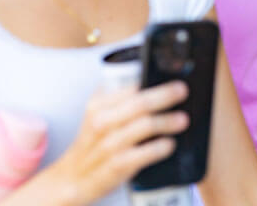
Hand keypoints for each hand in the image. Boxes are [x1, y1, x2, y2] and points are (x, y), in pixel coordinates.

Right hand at [41, 81, 189, 204]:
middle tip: (182, 90)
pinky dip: (158, 148)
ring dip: (166, 121)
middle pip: (139, 103)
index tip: (173, 77)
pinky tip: (169, 144)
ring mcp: (109, 144)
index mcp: (98, 105)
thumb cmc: (93, 143)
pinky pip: (141, 154)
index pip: (130, 86)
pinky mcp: (116, 165)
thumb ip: (120, 100)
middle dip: (165, 95)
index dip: (153, 80)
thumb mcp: (100, 115)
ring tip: (182, 119)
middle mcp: (102, 122)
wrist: (73, 178)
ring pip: (143, 126)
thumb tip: (154, 84)